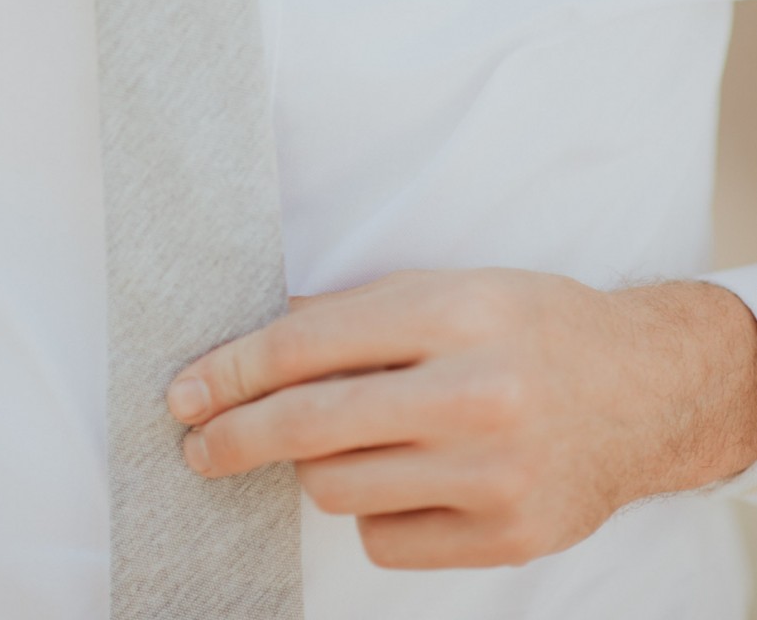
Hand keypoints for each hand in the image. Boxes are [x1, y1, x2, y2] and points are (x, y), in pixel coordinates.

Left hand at [167, 269, 756, 570]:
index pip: (309, 344)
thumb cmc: (532, 327)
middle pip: (311, 426)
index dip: (233, 369)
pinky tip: (407, 477)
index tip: (186, 389)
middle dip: (233, 435)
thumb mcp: (450, 286)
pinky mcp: (508, 536)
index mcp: (456, 312)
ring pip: (338, 488)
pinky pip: (387, 540)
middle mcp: (477, 392)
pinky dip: (377, 510)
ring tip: (343, 443)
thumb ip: (356, 314)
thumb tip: (258, 340)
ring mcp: (495, 473)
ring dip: (316, 467)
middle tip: (195, 444)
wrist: (641, 390)